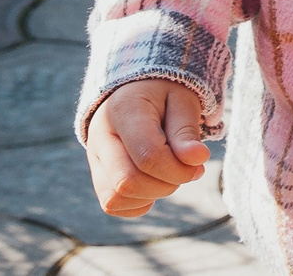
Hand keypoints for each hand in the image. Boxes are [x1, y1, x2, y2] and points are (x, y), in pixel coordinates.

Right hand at [85, 78, 213, 216]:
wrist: (137, 89)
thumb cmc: (164, 94)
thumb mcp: (182, 100)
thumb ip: (186, 130)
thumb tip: (197, 160)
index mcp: (123, 110)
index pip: (148, 156)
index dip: (178, 170)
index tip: (199, 163)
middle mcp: (100, 136)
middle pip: (127, 182)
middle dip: (166, 184)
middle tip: (185, 169)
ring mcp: (94, 158)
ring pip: (116, 197)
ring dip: (152, 194)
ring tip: (169, 172)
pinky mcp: (97, 175)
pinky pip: (112, 204)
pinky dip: (138, 202)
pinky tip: (154, 182)